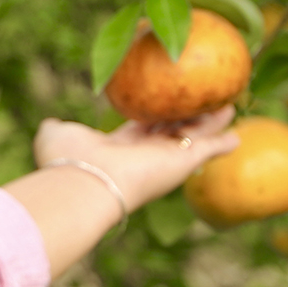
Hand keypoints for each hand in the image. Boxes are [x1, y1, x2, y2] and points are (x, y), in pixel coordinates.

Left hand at [32, 107, 240, 212]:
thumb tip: (52, 123)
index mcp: (120, 148)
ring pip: (193, 136)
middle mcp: (145, 156)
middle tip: (202, 104)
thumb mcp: (57, 135)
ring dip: (210, 123)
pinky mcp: (182, 161)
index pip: (142, 130)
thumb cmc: (70, 159)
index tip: (162, 106)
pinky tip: (235, 136)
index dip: (153, 117)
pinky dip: (221, 142)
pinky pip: (206, 148)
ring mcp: (165, 159)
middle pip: (172, 132)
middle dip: (186, 118)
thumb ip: (57, 127)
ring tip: (228, 107)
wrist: (87, 183)